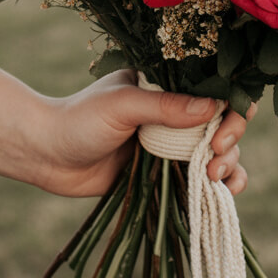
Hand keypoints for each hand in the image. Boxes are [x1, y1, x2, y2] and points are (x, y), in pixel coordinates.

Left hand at [26, 69, 252, 198]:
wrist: (46, 155)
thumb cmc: (79, 120)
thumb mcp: (122, 105)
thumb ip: (165, 107)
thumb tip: (214, 108)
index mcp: (167, 84)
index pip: (216, 88)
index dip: (231, 108)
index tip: (220, 132)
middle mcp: (176, 111)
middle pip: (225, 121)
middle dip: (230, 139)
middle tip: (215, 156)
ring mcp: (173, 143)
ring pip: (221, 152)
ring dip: (229, 165)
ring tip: (214, 179)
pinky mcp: (165, 171)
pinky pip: (203, 178)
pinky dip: (220, 186)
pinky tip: (223, 194)